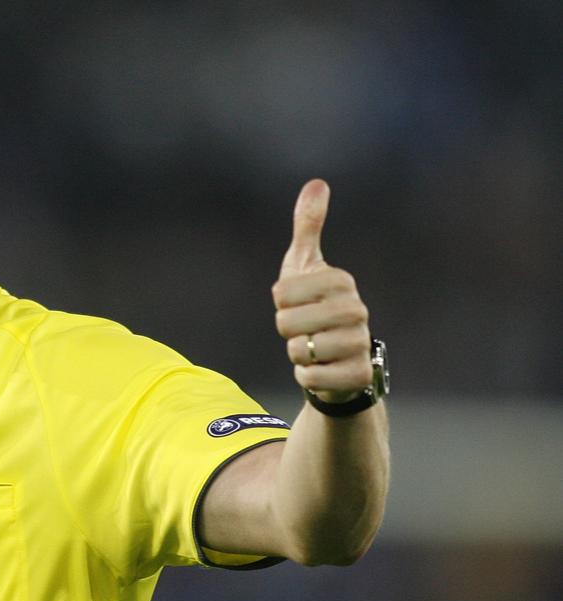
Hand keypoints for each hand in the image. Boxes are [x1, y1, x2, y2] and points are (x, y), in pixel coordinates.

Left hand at [273, 180, 371, 403]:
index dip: (281, 302)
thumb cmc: (314, 305)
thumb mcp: (305, 264)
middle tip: (304, 328)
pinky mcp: (358, 375)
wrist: (335, 356)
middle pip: (286, 323)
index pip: (281, 293)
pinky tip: (319, 369)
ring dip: (297, 354)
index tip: (297, 302)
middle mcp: (356, 310)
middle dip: (287, 330)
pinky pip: (310, 377)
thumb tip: (317, 183)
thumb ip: (308, 226)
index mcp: (340, 281)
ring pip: (298, 352)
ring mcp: (359, 343)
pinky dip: (306, 377)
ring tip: (313, 348)